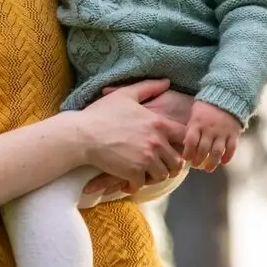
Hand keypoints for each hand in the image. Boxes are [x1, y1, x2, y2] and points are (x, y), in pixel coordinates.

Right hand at [67, 79, 185, 191]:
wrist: (82, 134)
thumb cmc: (102, 113)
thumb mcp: (126, 94)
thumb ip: (149, 87)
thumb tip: (166, 82)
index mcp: (158, 124)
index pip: (184, 137)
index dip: (183, 143)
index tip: (174, 147)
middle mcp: (156, 142)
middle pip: (177, 161)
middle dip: (170, 164)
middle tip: (160, 164)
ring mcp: (145, 159)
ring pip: (163, 175)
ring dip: (155, 175)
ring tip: (145, 172)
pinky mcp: (133, 172)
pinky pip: (143, 184)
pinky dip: (136, 184)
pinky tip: (129, 180)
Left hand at [183, 100, 242, 171]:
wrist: (228, 94)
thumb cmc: (207, 106)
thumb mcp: (195, 114)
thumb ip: (191, 128)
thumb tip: (185, 144)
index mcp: (198, 123)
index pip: (191, 142)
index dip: (188, 152)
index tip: (186, 159)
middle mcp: (210, 129)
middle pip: (203, 149)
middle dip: (198, 161)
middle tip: (196, 166)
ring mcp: (223, 132)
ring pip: (217, 152)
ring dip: (212, 163)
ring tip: (208, 169)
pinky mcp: (234, 133)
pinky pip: (232, 148)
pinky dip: (228, 156)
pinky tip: (224, 162)